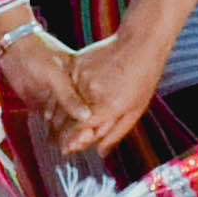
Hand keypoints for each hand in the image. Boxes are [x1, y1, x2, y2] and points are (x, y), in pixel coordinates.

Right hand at [27, 25, 162, 167]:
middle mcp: (89, 94)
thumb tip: (100, 152)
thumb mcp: (135, 110)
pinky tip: (58, 105)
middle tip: (58, 143)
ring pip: (61, 102)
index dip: (70, 142)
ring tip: (54, 127)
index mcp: (106, 107)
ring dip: (56, 116)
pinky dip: (60, 96)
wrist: (138, 45)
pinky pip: (63, 85)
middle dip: (59, 133)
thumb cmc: (142, 79)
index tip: (65, 150)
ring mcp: (80, 78)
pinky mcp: (76, 65)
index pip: (78, 131)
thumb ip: (115, 133)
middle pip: (65, 119)